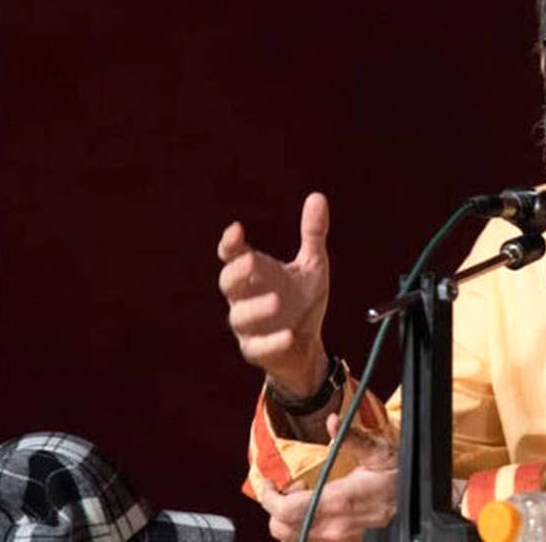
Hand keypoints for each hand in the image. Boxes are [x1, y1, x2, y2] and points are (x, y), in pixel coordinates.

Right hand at [219, 192, 331, 395]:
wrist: (307, 346)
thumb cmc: (302, 301)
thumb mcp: (311, 265)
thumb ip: (312, 233)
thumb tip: (317, 196)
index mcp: (254, 274)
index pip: (232, 255)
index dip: (230, 243)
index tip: (236, 229)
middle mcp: (244, 298)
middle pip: (228, 284)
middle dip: (236, 272)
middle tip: (251, 262)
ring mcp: (248, 326)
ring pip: (239, 317)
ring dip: (255, 309)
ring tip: (276, 301)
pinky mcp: (258, 350)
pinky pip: (258, 347)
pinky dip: (272, 341)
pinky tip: (288, 335)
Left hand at [258, 413, 397, 540]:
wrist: (415, 499)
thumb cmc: (398, 473)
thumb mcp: (379, 451)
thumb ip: (352, 438)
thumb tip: (333, 421)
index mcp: (338, 500)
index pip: (286, 510)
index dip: (268, 497)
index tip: (267, 480)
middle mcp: (333, 524)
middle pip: (282, 529)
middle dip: (275, 506)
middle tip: (291, 484)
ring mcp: (337, 535)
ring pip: (292, 536)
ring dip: (288, 515)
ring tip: (304, 492)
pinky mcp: (341, 538)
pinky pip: (307, 536)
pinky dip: (301, 521)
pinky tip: (316, 502)